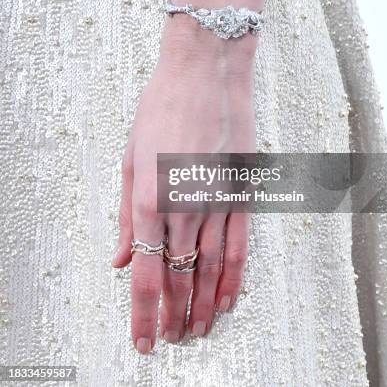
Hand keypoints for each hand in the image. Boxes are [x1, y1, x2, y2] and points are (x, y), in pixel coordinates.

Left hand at [111, 21, 255, 352]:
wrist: (206, 73)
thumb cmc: (161, 108)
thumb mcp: (130, 158)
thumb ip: (125, 214)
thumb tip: (118, 257)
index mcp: (149, 199)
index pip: (145, 274)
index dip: (143, 314)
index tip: (142, 339)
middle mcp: (185, 208)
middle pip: (179, 278)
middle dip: (173, 316)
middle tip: (171, 340)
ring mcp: (217, 201)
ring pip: (211, 269)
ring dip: (203, 305)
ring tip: (198, 331)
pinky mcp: (241, 192)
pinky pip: (239, 246)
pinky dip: (233, 278)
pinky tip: (228, 298)